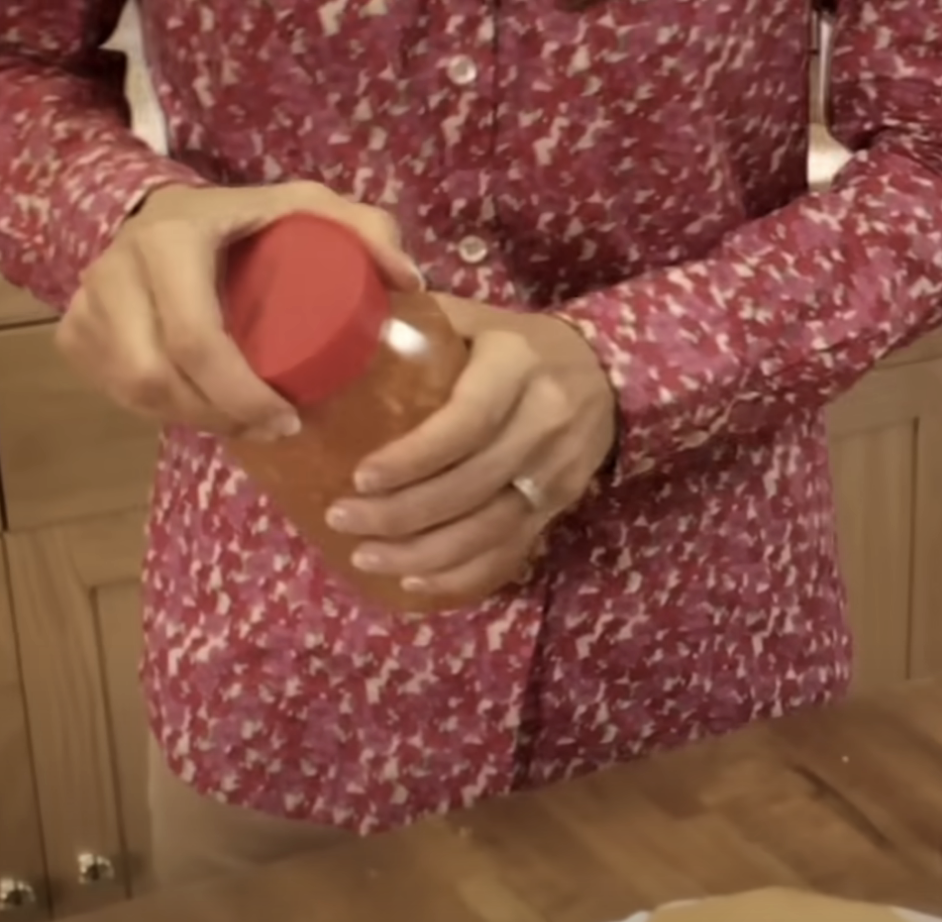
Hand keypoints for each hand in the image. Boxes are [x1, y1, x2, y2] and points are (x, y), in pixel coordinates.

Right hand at [56, 182, 420, 439]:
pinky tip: (199, 407)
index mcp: (169, 241)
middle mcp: (114, 270)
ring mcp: (86, 303)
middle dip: (217, 416)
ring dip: (190, 419)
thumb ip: (364, 229)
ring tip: (241, 421)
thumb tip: (409, 280)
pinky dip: (160, 410)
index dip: (242, 395)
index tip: (289, 418)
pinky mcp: (74, 331)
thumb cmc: (246, 218)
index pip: (197, 341)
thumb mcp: (307, 207)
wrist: (163, 211)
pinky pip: (114, 391)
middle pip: (155, 378)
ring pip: (133, 393)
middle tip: (271, 428)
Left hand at [325, 296, 616, 596]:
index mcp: (516, 367)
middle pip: (470, 485)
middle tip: (342, 518)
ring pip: (487, 529)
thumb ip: (414, 322)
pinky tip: (414, 581)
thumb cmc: (519, 345)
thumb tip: (337, 328)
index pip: (465, 422)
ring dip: (422, 554)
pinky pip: (508, 553)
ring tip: (365, 556)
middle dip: (401, 512)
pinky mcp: (559, 507)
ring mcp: (556, 472)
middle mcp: (543, 422)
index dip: (412, 458)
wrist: (605, 374)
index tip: (360, 477)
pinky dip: (460, 575)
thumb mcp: (475, 320)